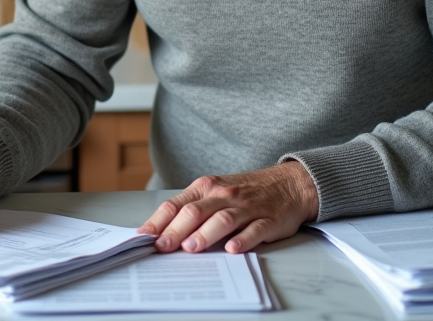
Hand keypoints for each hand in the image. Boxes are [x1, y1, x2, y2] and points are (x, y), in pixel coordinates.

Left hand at [138, 161, 318, 253]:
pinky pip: (254, 230)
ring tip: (191, 248)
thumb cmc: (246, 191)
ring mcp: (246, 208)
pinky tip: (233, 249)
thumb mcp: (216, 191)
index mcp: (206, 188)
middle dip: (176, 230)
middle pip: (195, 211)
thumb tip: (161, 231)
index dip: (158, 221)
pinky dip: (243, 240)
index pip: (176, 204)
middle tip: (162, 247)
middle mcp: (223, 195)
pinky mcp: (267, 220)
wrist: (289, 184)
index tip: (143, 237)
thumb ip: (192, 208)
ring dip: (205, 234)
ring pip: (222, 220)